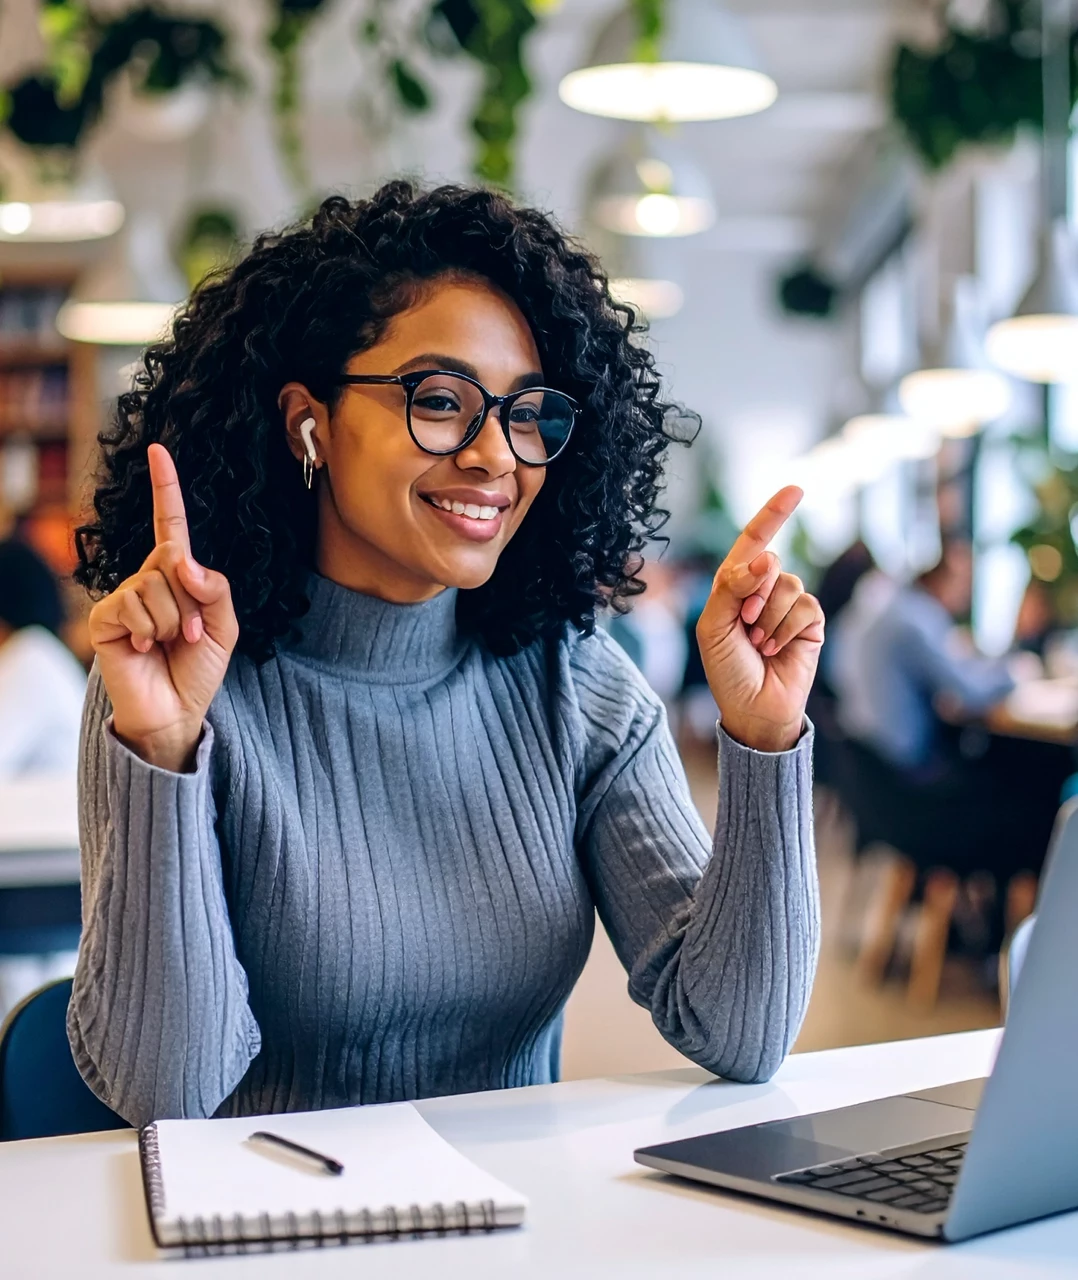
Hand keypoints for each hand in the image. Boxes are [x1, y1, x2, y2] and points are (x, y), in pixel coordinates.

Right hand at [88, 443, 238, 770]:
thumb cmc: (198, 669)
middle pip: (174, 559)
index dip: (166, 488)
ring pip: (157, 585)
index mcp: (178, 575)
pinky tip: (145, 647)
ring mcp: (125, 597)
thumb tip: (183, 561)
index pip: (170, 524)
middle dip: (193, 599)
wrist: (175, 711)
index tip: (160, 450)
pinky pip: (133, 604)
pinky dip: (149, 628)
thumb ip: (215, 588)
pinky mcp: (105, 618)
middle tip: (193, 633)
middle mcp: (148, 579)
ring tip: (170, 643)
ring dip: (175, 620)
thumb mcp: (226, 626)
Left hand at [696, 487, 823, 752]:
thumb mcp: (714, 626)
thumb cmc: (727, 669)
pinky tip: (777, 651)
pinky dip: (787, 630)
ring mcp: (790, 604)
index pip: (754, 541)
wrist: (753, 709)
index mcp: (735, 584)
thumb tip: (765, 558)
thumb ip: (731, 588)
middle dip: (755, 593)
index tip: (797, 488)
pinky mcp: (810, 622)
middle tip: (745, 625)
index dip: (773, 513)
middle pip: (770, 562)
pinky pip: (805, 607)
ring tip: (759, 645)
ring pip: (789, 586)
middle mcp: (764, 589)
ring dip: (770, 619)